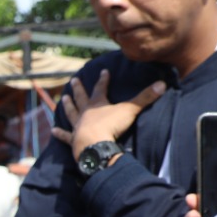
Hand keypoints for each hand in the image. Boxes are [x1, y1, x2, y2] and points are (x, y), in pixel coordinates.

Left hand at [51, 71, 167, 158]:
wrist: (95, 145)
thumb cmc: (111, 126)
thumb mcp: (130, 110)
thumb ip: (145, 98)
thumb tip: (162, 84)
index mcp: (98, 104)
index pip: (101, 88)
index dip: (103, 79)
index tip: (103, 71)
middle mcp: (86, 113)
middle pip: (82, 98)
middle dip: (79, 88)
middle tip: (73, 80)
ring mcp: (78, 126)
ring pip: (71, 113)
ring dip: (68, 106)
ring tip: (63, 99)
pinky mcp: (73, 140)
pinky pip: (65, 136)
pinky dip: (60, 134)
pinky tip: (53, 131)